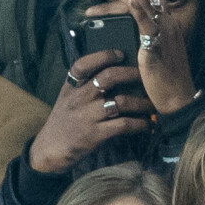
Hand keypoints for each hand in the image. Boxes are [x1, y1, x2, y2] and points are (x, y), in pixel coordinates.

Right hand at [29, 50, 153, 172]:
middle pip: (109, 77)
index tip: (120, 54)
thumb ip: (84, 89)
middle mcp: (79, 98)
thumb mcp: (68, 101)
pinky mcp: (96, 134)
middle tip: (147, 78)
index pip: (84, 64)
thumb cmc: (64, 124)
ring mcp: (88, 116)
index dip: (103, 56)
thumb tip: (114, 79)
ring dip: (142, 103)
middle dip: (132, 75)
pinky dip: (139, 124)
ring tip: (154, 105)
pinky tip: (148, 125)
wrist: (50, 151)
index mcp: (71, 87)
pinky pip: (123, 124)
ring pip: (121, 102)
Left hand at [83, 0, 196, 113]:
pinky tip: (129, 2)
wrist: (178, 102)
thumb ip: (145, 41)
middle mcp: (166, 23)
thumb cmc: (166, 83)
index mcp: (166, 24)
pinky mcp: (157, 47)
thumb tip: (134, 31)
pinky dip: (138, 12)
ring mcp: (163, 33)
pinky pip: (148, 25)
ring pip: (139, 4)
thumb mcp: (155, 56)